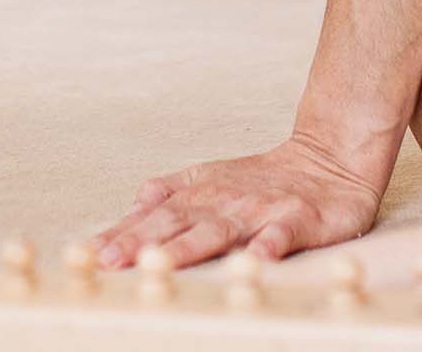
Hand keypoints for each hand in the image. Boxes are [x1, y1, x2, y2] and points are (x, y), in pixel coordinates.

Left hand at [92, 133, 383, 269]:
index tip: (91, 253)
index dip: (123, 234)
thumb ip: (171, 193)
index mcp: (202, 193)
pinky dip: (268, 246)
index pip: (153, 216)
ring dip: (186, 248)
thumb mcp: (211, 179)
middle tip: (108, 262)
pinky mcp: (298, 219)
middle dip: (140, 243)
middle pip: (176, 223)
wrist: (330, 157)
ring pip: (218, 230)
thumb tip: (130, 209)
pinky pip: (281, 234)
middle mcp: (224, 201)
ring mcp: (260, 210)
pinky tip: (255, 261)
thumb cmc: (265, 179)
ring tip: (158, 264)